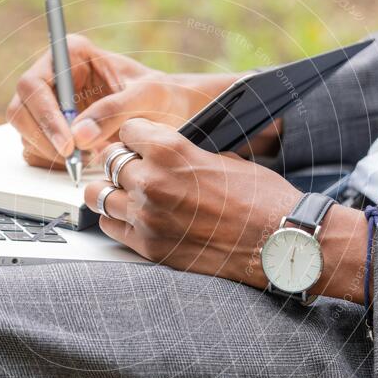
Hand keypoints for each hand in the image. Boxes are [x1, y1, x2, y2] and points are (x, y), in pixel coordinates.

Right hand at [6, 34, 239, 168]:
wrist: (170, 113)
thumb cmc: (161, 96)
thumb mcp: (147, 97)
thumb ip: (115, 111)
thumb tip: (79, 136)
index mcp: (71, 54)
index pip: (35, 84)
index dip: (46, 117)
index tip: (69, 145)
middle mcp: (53, 76)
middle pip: (21, 110)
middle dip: (44, 139)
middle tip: (74, 161)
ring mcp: (48, 105)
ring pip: (24, 132)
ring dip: (49, 153)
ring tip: (87, 159)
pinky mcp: (50, 130)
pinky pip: (34, 150)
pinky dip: (52, 162)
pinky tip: (81, 161)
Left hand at [85, 118, 368, 301]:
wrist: (278, 242)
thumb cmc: (259, 198)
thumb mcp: (220, 157)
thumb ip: (182, 153)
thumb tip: (161, 151)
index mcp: (170, 150)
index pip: (126, 130)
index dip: (135, 136)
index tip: (140, 143)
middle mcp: (151, 181)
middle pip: (109, 161)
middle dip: (121, 162)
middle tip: (133, 169)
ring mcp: (146, 217)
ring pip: (99, 196)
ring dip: (112, 191)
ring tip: (127, 194)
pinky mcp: (148, 246)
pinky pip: (110, 227)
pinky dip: (116, 220)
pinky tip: (132, 217)